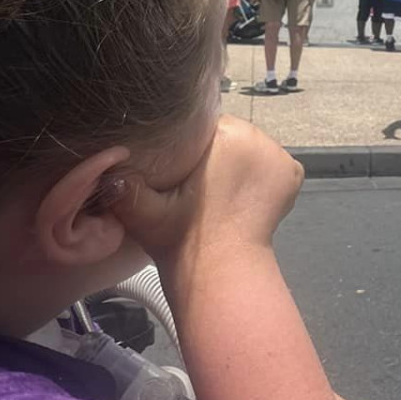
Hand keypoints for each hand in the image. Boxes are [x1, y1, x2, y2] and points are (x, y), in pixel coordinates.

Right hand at [107, 116, 303, 286]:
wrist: (220, 273)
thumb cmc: (180, 237)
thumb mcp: (142, 211)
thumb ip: (122, 187)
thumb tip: (106, 169)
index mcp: (226, 133)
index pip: (205, 126)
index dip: (191, 146)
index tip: (182, 170)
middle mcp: (259, 136)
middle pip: (230, 135)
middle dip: (217, 153)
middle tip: (198, 185)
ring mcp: (280, 156)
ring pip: (250, 148)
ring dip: (238, 163)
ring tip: (218, 191)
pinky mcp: (294, 175)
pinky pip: (273, 165)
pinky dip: (261, 177)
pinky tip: (242, 196)